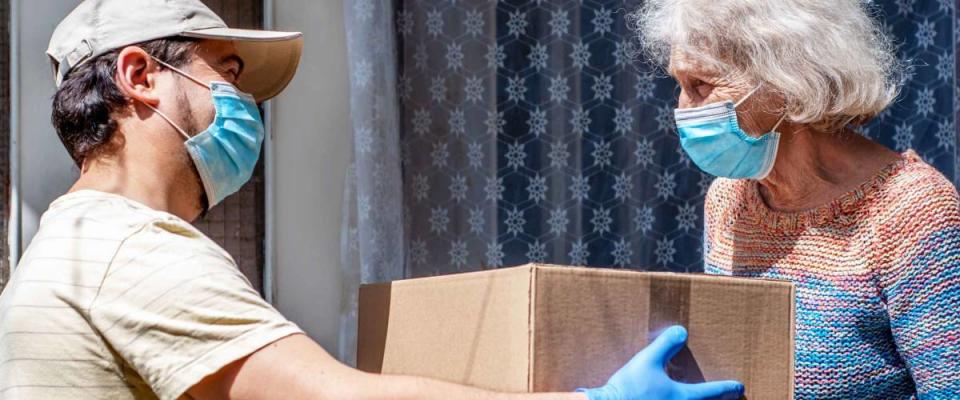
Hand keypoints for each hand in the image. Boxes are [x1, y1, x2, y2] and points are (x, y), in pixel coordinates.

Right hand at [578, 326, 743, 399]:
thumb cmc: (630, 387)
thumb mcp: (647, 360)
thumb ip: (665, 345)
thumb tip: (682, 331)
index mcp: (683, 397)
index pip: (711, 391)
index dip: (726, 387)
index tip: (739, 386)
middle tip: (730, 397)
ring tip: (701, 398)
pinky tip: (670, 397)